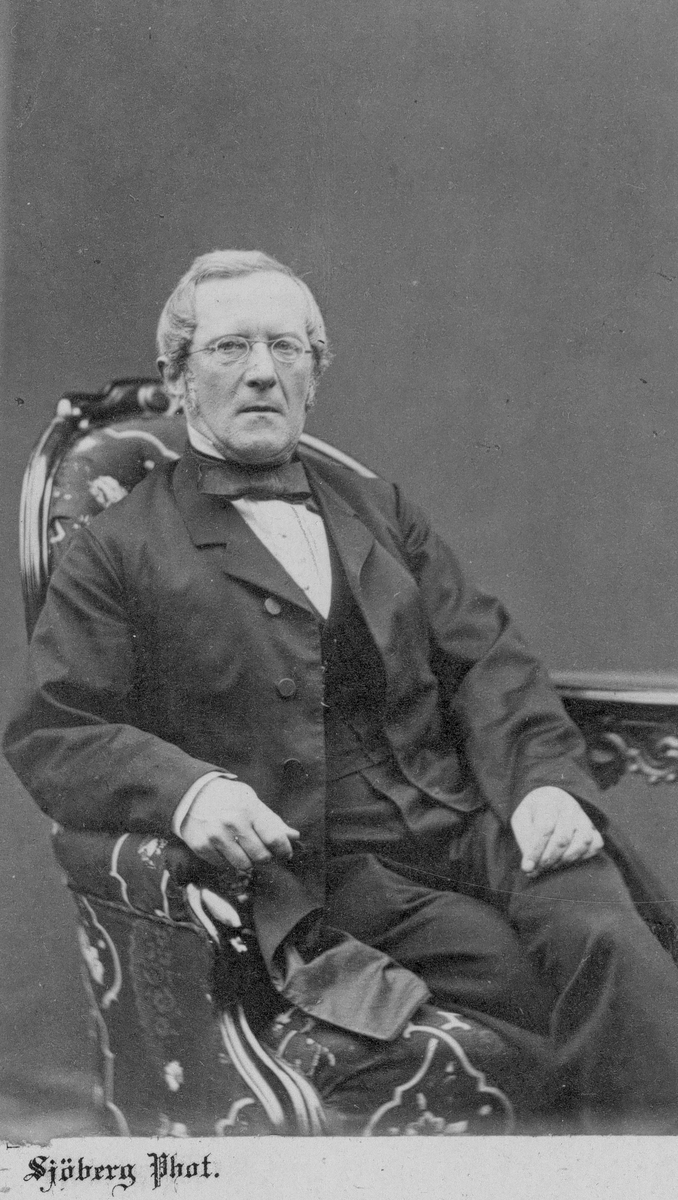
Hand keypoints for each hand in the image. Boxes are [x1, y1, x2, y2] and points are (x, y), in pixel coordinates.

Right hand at [179, 777, 300, 871]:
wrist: (192, 794)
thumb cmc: (228, 798)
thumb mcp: (252, 801)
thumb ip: (272, 821)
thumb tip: (294, 836)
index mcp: (249, 809)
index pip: (275, 838)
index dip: (284, 850)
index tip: (285, 853)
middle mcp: (232, 822)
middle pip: (262, 857)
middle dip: (265, 857)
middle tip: (261, 850)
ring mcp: (216, 835)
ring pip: (244, 866)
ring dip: (247, 861)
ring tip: (243, 849)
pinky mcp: (201, 847)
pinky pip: (224, 866)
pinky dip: (228, 861)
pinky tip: (225, 847)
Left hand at [510, 786, 603, 875]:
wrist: (552, 802)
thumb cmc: (534, 815)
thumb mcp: (521, 821)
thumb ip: (524, 842)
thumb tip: (529, 868)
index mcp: (549, 800)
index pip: (545, 828)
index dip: (536, 850)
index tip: (527, 868)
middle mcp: (570, 806)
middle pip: (563, 839)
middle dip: (548, 859)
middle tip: (538, 867)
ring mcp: (585, 817)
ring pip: (582, 842)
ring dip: (565, 860)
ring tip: (551, 863)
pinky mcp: (594, 828)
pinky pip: (595, 846)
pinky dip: (582, 857)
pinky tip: (566, 857)